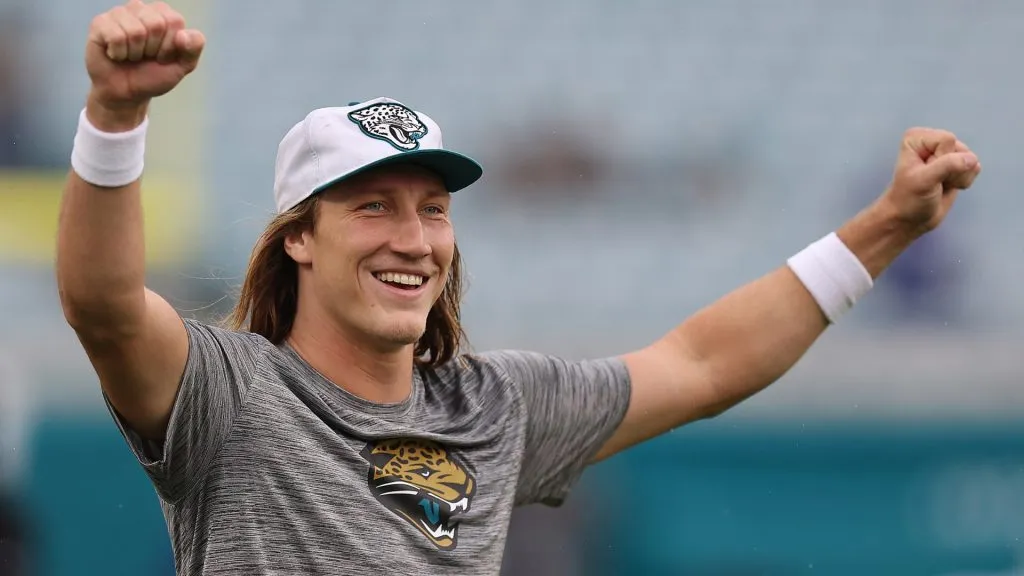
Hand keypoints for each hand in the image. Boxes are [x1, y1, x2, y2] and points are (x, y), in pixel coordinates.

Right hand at [84, 0, 204, 128]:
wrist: (126, 93)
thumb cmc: (153, 75)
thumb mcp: (183, 65)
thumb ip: (193, 48)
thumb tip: (183, 34)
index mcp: (163, 14)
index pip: (174, 21)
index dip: (170, 46)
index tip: (163, 57)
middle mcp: (141, 8)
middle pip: (155, 24)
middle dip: (153, 50)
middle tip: (145, 57)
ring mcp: (119, 13)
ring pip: (136, 31)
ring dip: (135, 53)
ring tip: (131, 56)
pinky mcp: (100, 23)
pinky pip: (116, 36)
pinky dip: (119, 54)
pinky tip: (116, 55)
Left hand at [880, 127, 981, 234]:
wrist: (910, 219)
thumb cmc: (909, 199)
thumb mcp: (924, 181)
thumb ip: (947, 166)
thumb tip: (972, 159)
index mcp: (917, 138)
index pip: (947, 139)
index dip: (942, 159)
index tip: (927, 174)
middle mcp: (932, 141)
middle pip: (961, 149)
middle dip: (952, 169)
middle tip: (934, 181)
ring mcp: (946, 153)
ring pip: (970, 159)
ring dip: (958, 177)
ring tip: (939, 184)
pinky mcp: (957, 166)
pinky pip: (974, 168)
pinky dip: (964, 180)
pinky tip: (948, 186)